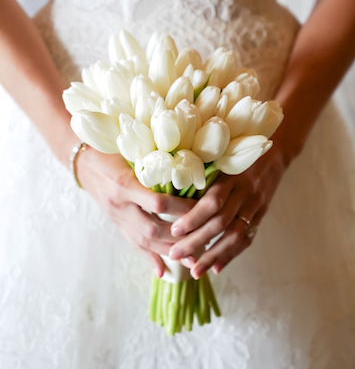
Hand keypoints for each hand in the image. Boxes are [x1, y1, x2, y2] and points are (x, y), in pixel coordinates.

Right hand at [76, 146, 195, 277]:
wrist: (83, 162)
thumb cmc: (110, 149)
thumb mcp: (131, 151)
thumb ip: (154, 160)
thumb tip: (187, 161)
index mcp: (124, 184)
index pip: (158, 203)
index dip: (182, 207)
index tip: (203, 206)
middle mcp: (119, 205)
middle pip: (152, 229)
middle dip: (179, 236)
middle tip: (205, 238)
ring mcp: (116, 218)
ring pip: (144, 241)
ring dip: (169, 252)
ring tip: (193, 260)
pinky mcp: (117, 224)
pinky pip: (133, 244)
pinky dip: (149, 258)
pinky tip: (163, 271)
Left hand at [167, 145, 286, 278]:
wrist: (275, 153)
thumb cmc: (239, 153)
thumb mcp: (222, 158)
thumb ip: (204, 174)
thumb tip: (173, 192)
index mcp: (231, 177)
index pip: (212, 202)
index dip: (193, 218)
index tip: (174, 230)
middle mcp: (245, 193)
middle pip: (220, 223)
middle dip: (197, 242)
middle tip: (175, 254)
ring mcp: (255, 206)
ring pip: (234, 236)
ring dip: (214, 256)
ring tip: (195, 271)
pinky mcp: (261, 215)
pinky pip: (247, 239)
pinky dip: (231, 255)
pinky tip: (217, 268)